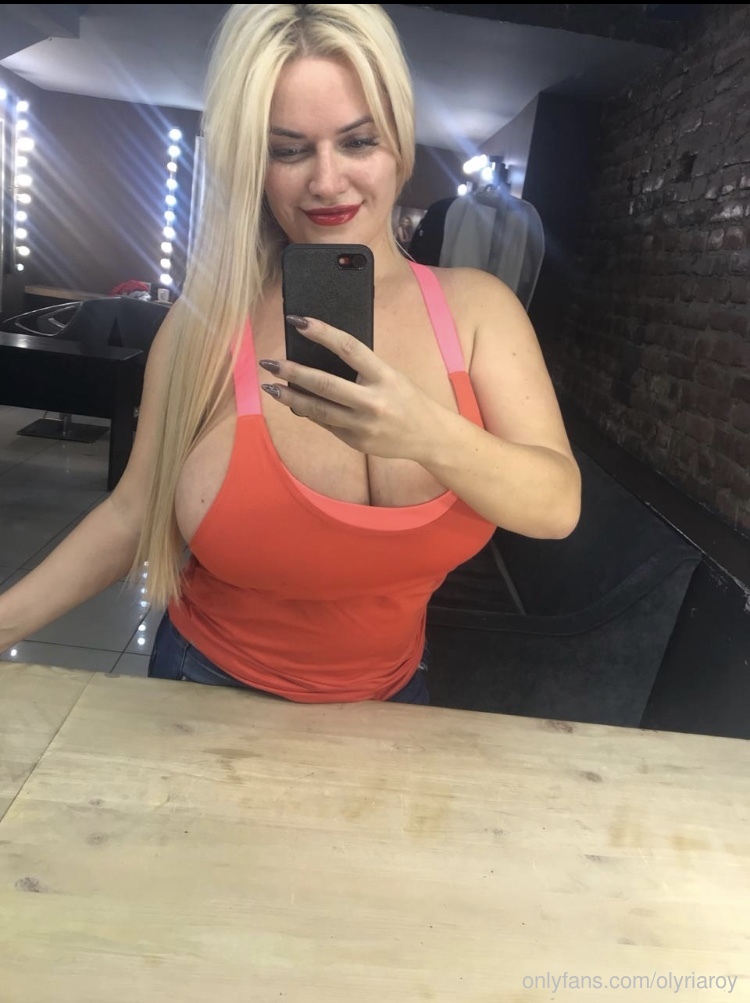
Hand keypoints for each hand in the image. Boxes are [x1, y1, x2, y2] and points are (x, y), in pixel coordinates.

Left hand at [259, 315, 439, 460]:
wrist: (429, 437)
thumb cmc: (408, 399)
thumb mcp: (391, 376)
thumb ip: (362, 369)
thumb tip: (321, 359)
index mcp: (384, 376)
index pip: (348, 348)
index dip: (322, 333)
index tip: (298, 321)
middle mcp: (373, 401)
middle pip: (325, 384)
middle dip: (293, 373)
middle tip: (270, 363)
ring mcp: (362, 425)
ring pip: (318, 410)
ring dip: (290, 397)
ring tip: (271, 387)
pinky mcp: (355, 441)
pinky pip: (325, 424)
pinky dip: (308, 412)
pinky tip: (293, 403)